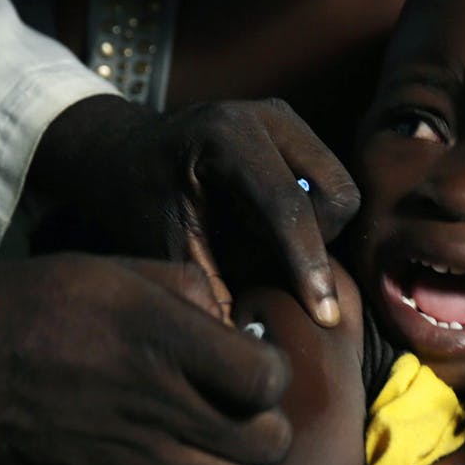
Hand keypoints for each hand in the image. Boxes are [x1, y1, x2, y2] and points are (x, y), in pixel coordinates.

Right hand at [0, 254, 292, 464]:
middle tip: (244, 406)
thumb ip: (185, 289)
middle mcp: (159, 407)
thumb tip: (235, 322)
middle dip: (269, 424)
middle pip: (267, 444)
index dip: (273, 370)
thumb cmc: (25, 305)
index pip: (268, 378)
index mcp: (164, 340)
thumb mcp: (109, 270)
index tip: (251, 359)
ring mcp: (133, 460)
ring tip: (220, 444)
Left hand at [27, 95, 359, 325]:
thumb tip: (251, 348)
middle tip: (266, 265)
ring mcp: (287, 120)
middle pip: (336, 196)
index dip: (308, 267)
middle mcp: (267, 117)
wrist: (124, 153)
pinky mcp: (297, 132)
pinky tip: (265, 229)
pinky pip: (330, 187)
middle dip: (315, 243)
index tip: (323, 318)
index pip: (287, 207)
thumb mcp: (165, 249)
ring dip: (315, 232)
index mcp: (227, 136)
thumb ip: (211, 291)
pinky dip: (310, 219)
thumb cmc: (138, 200)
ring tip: (260, 245)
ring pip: (341, 193)